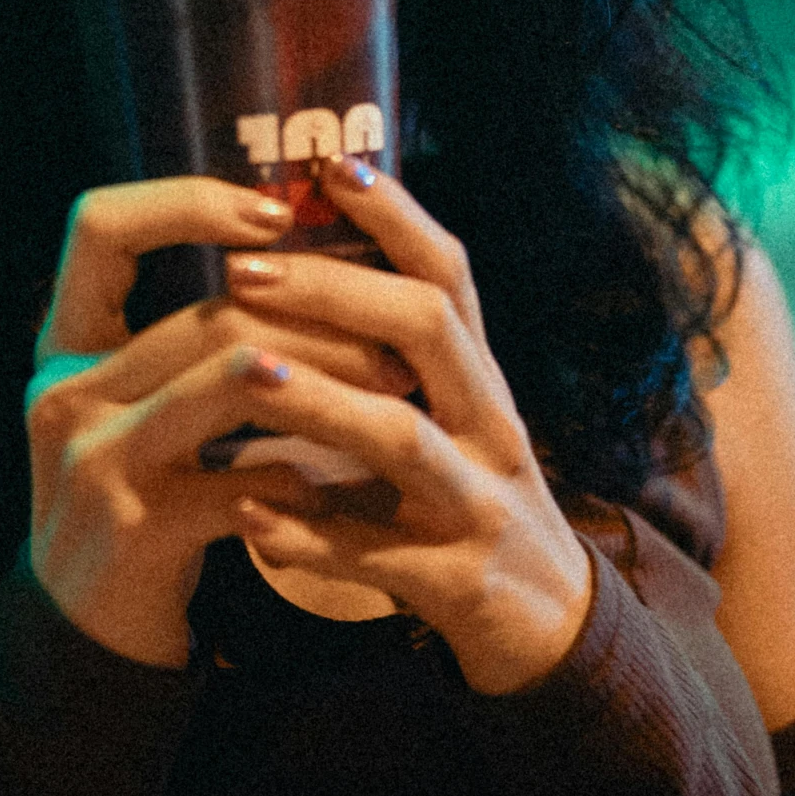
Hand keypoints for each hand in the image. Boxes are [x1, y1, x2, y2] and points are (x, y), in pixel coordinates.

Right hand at [26, 178, 411, 667]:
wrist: (85, 631)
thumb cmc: (137, 491)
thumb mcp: (133, 403)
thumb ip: (187, 337)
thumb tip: (304, 250)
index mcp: (65, 341)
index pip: (100, 224)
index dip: (186, 202)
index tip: (275, 212)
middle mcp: (65, 388)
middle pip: (207, 313)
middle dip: (318, 319)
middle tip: (391, 341)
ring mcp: (92, 458)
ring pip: (233, 381)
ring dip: (330, 385)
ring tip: (388, 397)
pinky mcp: (133, 526)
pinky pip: (242, 481)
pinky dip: (304, 481)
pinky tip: (341, 489)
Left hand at [224, 157, 593, 695]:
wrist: (551, 630)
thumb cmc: (468, 494)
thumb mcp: (449, 412)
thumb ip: (391, 348)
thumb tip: (303, 247)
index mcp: (478, 376)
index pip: (447, 271)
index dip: (394, 214)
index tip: (328, 166)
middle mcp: (489, 424)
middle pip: (426, 329)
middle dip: (335, 290)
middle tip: (243, 270)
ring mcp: (479, 505)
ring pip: (403, 438)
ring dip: (320, 400)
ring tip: (245, 372)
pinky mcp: (458, 585)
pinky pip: (380, 556)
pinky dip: (313, 537)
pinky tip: (249, 515)